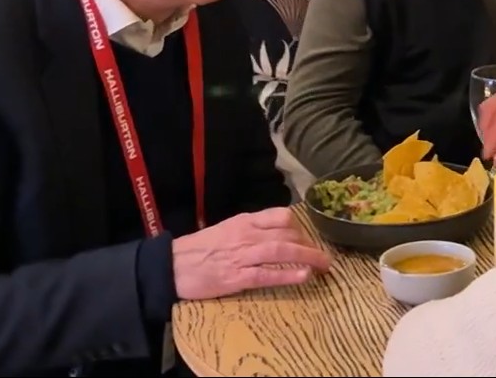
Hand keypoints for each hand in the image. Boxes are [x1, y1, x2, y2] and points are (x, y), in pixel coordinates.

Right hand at [172, 207, 330, 299]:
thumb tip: (272, 233)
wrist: (171, 265)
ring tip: (323, 266)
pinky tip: (303, 277)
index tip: (308, 238)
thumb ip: (248, 230)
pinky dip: (287, 275)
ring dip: (307, 258)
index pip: (280, 217)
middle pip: (287, 235)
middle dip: (309, 246)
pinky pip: (267, 275)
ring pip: (282, 252)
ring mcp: (242, 256)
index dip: (300, 227)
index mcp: (244, 221)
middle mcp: (247, 235)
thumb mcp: (225, 229)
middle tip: (324, 258)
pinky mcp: (236, 278)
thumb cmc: (197, 249)